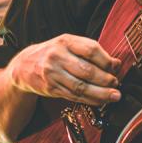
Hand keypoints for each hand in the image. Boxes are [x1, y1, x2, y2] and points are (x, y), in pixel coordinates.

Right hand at [6, 34, 121, 105]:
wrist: (24, 66)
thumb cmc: (53, 53)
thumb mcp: (68, 44)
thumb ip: (90, 51)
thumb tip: (116, 64)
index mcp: (65, 41)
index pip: (91, 49)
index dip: (106, 60)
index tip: (116, 67)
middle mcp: (57, 56)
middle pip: (87, 71)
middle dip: (106, 80)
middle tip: (117, 84)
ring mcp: (53, 73)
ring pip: (81, 87)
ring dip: (101, 94)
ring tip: (114, 96)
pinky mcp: (51, 88)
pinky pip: (74, 96)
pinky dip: (90, 100)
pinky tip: (100, 101)